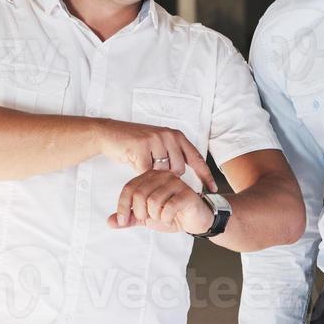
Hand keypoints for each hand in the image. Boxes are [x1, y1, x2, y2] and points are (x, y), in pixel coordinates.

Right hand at [96, 118, 216, 190]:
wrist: (109, 134)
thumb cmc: (134, 143)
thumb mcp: (158, 144)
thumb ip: (172, 155)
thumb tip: (182, 175)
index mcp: (175, 135)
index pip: (195, 158)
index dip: (205, 175)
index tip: (213, 189)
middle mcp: (168, 136)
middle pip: (178, 170)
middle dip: (167, 176)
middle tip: (152, 168)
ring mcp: (156, 140)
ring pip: (163, 172)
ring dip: (153, 174)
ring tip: (142, 162)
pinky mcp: (142, 147)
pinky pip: (147, 172)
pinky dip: (141, 172)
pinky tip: (134, 161)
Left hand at [108, 171, 215, 235]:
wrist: (195, 221)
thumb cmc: (171, 214)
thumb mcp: (146, 218)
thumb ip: (130, 218)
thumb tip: (110, 222)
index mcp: (150, 177)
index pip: (129, 188)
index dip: (123, 207)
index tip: (122, 222)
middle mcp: (162, 176)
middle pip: (140, 194)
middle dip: (141, 213)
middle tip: (149, 219)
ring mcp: (176, 183)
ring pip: (153, 202)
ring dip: (156, 216)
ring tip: (163, 217)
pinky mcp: (187, 194)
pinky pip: (168, 207)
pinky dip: (167, 218)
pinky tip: (172, 218)